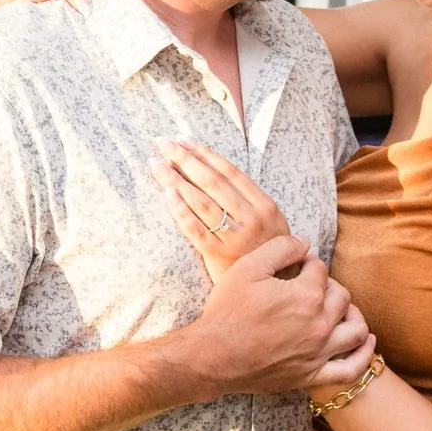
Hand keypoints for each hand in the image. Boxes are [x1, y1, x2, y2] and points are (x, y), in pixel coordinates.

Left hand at [154, 139, 293, 282]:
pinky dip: (180, 211)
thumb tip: (213, 169)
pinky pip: (196, 229)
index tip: (183, 139)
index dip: (204, 153)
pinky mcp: (220, 255)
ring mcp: (236, 237)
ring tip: (156, 164)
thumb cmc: (266, 251)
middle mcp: (252, 218)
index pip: (229, 172)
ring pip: (201, 202)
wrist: (276, 290)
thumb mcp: (269, 222)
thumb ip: (246, 199)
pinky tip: (166, 195)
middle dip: (184, 159)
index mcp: (265, 205)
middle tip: (162, 143)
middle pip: (212, 182)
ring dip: (176, 180)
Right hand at [184, 236, 371, 398]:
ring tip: (342, 310)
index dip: (308, 263)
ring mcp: (318, 352)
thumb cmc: (227, 311)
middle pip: (342, 296)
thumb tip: (306, 242)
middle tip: (312, 286)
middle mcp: (319, 324)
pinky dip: (363, 355)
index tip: (297, 266)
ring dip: (354, 315)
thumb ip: (281, 248)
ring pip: (356, 331)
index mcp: (306, 295)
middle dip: (330, 285)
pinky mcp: (312, 374)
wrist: (213, 356)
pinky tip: (364, 342)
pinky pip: (351, 369)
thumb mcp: (248, 268)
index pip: (321, 270)